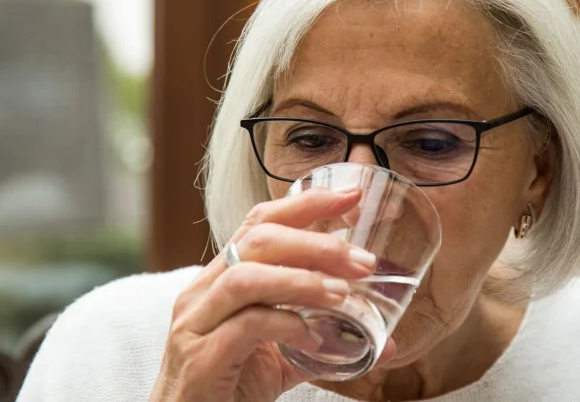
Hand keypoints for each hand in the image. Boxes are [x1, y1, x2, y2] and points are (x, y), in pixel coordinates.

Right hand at [149, 188, 395, 401]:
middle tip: (363, 261)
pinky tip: (312, 335)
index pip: (260, 222)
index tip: (351, 196)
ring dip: (302, 280)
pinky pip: (246, 325)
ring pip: (248, 275)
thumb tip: (382, 342)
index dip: (306, 204)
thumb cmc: (226, 385)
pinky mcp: (202, 358)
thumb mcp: (279, 356)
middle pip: (259, 240)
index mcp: (220, 279)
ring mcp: (197, 322)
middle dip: (317, 242)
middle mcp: (203, 292)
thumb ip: (323, 342)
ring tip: (342, 294)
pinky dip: (286, 324)